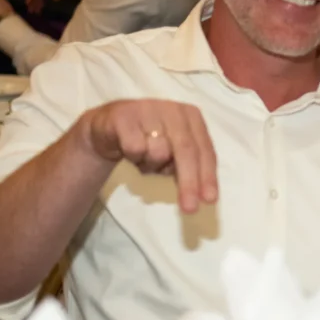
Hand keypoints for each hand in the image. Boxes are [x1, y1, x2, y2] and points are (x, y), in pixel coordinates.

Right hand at [76, 99, 217, 211]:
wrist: (110, 126)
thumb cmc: (149, 140)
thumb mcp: (174, 152)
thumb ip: (191, 166)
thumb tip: (205, 195)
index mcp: (191, 116)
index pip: (204, 151)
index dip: (208, 176)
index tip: (209, 200)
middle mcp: (173, 110)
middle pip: (186, 151)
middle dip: (189, 182)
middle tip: (189, 209)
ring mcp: (148, 110)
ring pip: (158, 153)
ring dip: (151, 165)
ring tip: (143, 158)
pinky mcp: (125, 116)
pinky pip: (135, 149)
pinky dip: (133, 157)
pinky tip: (128, 150)